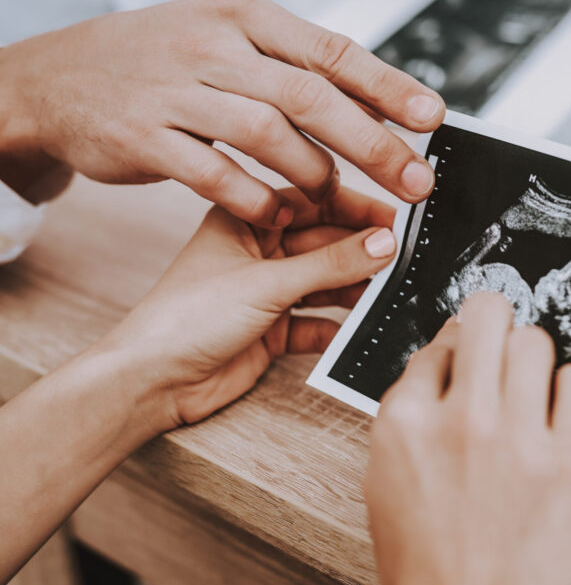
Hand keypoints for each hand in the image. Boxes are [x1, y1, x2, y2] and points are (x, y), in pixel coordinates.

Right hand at [0, 0, 443, 222]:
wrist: (62, 78)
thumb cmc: (162, 64)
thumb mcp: (226, 44)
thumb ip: (290, 72)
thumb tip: (370, 105)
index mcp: (245, 18)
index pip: (331, 51)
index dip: (388, 87)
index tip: (431, 118)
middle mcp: (214, 46)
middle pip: (311, 96)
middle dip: (372, 143)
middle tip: (413, 180)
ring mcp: (177, 90)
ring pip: (267, 134)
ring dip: (313, 174)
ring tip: (334, 198)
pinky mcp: (147, 137)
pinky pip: (216, 174)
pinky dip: (255, 198)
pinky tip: (277, 213)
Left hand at [101, 186, 395, 430]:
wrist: (153, 382)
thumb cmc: (185, 318)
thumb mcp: (266, 282)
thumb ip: (329, 264)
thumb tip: (382, 243)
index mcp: (245, 221)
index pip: (312, 202)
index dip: (355, 207)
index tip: (396, 217)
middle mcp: (258, 253)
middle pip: (324, 243)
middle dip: (361, 250)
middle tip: (403, 256)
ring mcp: (266, 293)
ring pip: (324, 283)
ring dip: (354, 288)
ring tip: (390, 290)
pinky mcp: (272, 331)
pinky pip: (317, 322)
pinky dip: (338, 326)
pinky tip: (359, 327)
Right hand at [365, 293, 570, 584]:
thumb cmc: (423, 566)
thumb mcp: (386, 481)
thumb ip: (410, 417)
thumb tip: (443, 365)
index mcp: (404, 423)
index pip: (435, 344)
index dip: (452, 348)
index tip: (464, 356)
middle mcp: (459, 421)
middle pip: (487, 317)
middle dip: (490, 318)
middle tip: (498, 334)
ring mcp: (518, 440)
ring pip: (535, 341)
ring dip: (529, 353)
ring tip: (528, 380)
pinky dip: (570, 387)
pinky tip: (557, 409)